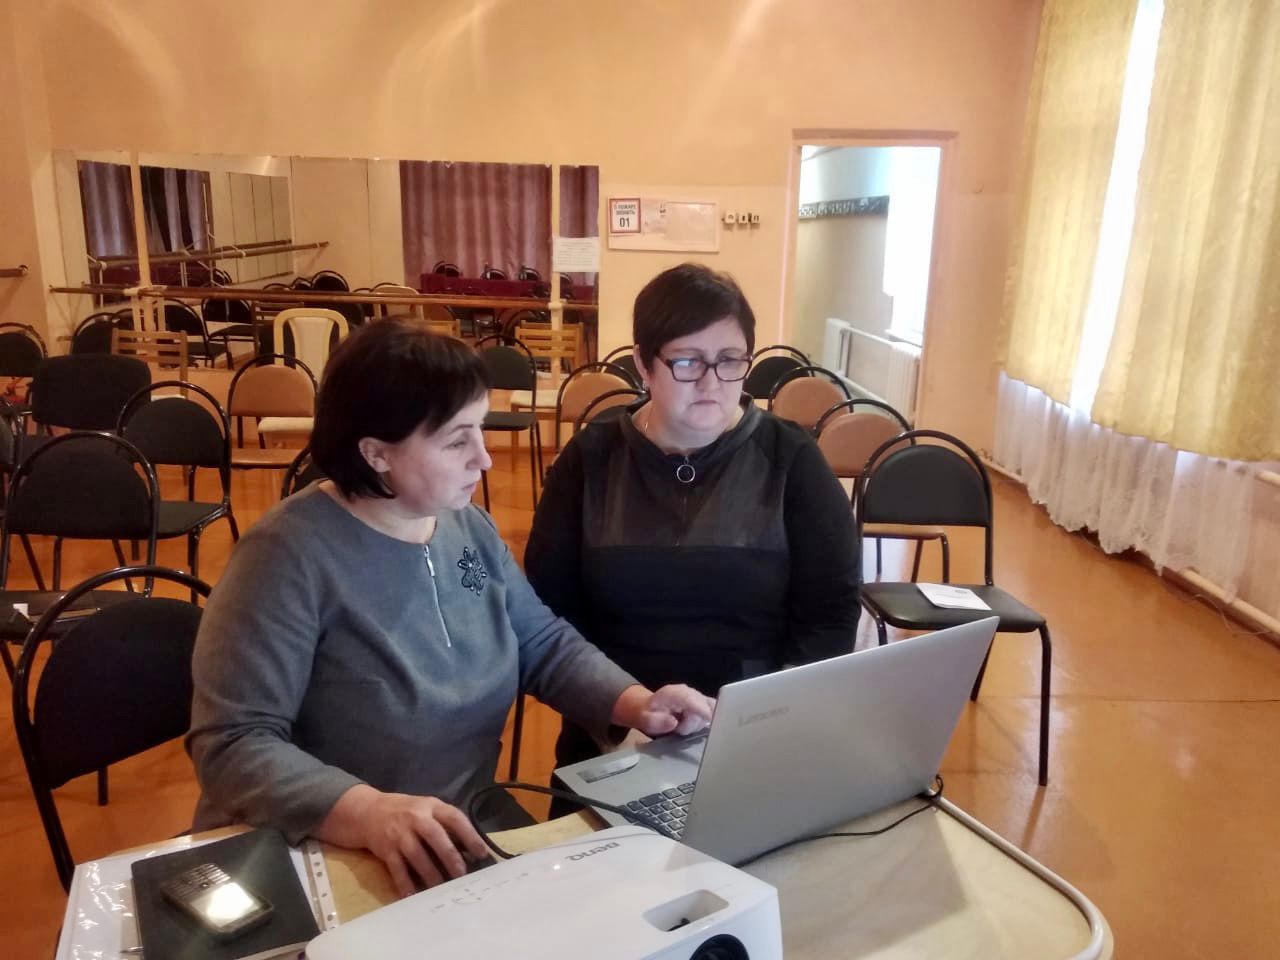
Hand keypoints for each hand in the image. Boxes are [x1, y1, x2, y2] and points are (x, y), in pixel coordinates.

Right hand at [320, 785, 490, 897]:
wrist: (368, 811)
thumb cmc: (406, 811)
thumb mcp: (426, 807)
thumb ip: (445, 823)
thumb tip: (469, 849)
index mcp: (431, 806)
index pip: (454, 817)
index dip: (469, 834)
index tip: (482, 852)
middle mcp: (416, 818)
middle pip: (435, 837)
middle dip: (450, 857)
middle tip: (462, 874)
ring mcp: (399, 834)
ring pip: (418, 856)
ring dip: (431, 874)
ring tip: (443, 888)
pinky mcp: (386, 850)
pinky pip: (397, 870)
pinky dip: (405, 884)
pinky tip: (414, 896)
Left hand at [611, 684, 714, 736]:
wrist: (649, 708)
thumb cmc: (648, 714)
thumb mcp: (646, 720)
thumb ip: (657, 721)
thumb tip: (673, 722)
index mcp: (673, 693)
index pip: (691, 699)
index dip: (701, 708)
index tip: (708, 718)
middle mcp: (688, 691)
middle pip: (703, 708)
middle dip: (693, 724)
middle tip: (678, 729)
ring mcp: (697, 696)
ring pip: (709, 712)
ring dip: (697, 724)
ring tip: (682, 726)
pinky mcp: (703, 703)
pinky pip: (713, 710)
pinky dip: (707, 719)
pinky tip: (695, 724)